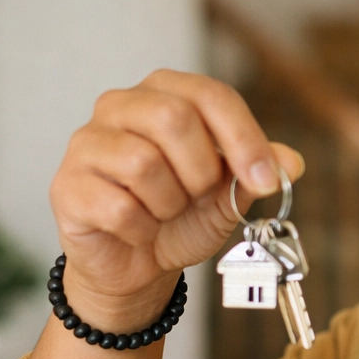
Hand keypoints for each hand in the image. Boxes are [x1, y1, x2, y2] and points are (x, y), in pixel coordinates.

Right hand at [49, 69, 304, 328]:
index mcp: (165, 93)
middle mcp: (120, 106)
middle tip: (198, 196)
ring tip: (163, 212)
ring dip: (169, 204)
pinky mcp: (66, 185)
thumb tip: (291, 163)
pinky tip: (139, 230)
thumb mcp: (230, 193)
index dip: (244, 138)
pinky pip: (118, 207)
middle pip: (174, 117)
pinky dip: (142, 229)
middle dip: (201, 171)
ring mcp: (87, 143)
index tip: (265, 180)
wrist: (139, 265)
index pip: (211, 95)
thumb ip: (258, 172)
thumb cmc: (182, 217)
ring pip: (143, 163)